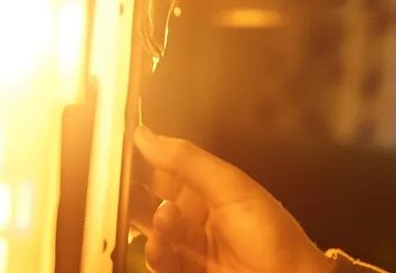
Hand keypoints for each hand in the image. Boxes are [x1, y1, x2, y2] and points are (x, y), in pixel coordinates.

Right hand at [133, 127, 332, 272]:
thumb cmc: (273, 236)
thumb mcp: (230, 187)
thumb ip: (187, 160)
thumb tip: (149, 136)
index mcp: (211, 187)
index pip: (168, 167)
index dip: (145, 158)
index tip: (121, 151)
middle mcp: (199, 214)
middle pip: (154, 200)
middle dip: (138, 194)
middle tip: (124, 188)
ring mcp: (192, 244)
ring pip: (154, 231)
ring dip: (154, 224)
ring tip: (164, 219)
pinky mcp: (186, 270)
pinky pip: (159, 259)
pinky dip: (155, 251)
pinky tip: (160, 245)